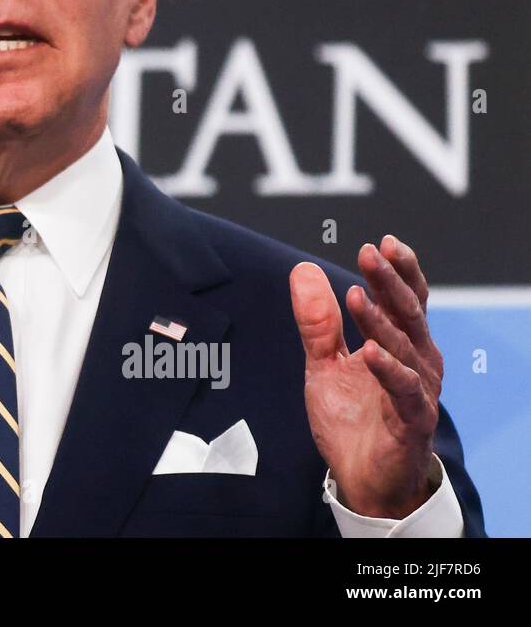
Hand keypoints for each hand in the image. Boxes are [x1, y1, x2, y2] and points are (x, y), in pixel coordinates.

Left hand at [289, 236, 442, 518]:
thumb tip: (302, 269)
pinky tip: (371, 352)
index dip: (397, 271)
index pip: (405, 299)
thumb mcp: (323, 364)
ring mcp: (418, 390)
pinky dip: (389, 369)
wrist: (362, 478)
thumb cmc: (352, 418)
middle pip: (409, 313)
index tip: (381, 243)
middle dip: (389, 282)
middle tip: (369, 253)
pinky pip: (405, 390)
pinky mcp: (413, 420)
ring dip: (380, 320)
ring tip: (355, 295)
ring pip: (405, 347)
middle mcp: (416, 362)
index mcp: (399, 344)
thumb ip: (317, 321)